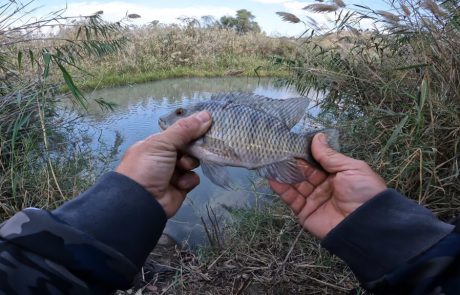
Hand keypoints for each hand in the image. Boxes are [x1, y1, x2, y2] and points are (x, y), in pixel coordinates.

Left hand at [116, 111, 211, 217]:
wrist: (140, 202)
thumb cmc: (147, 166)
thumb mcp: (163, 143)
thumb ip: (185, 129)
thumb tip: (206, 114)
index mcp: (156, 144)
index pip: (178, 132)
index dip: (191, 128)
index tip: (206, 124)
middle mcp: (164, 157)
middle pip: (188, 147)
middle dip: (193, 147)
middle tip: (198, 146)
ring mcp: (172, 173)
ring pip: (192, 162)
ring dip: (190, 164)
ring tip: (182, 168)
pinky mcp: (180, 188)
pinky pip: (192, 179)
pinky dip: (188, 180)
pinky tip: (180, 183)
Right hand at [269, 133, 386, 238]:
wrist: (365, 225)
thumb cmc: (363, 192)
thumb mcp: (351, 168)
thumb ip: (330, 155)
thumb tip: (317, 137)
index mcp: (336, 175)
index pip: (316, 161)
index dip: (305, 152)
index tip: (291, 142)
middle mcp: (323, 186)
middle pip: (303, 172)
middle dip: (292, 161)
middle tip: (277, 150)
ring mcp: (313, 199)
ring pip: (294, 183)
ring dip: (283, 173)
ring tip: (271, 161)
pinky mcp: (304, 213)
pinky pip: (291, 199)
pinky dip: (280, 189)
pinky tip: (272, 177)